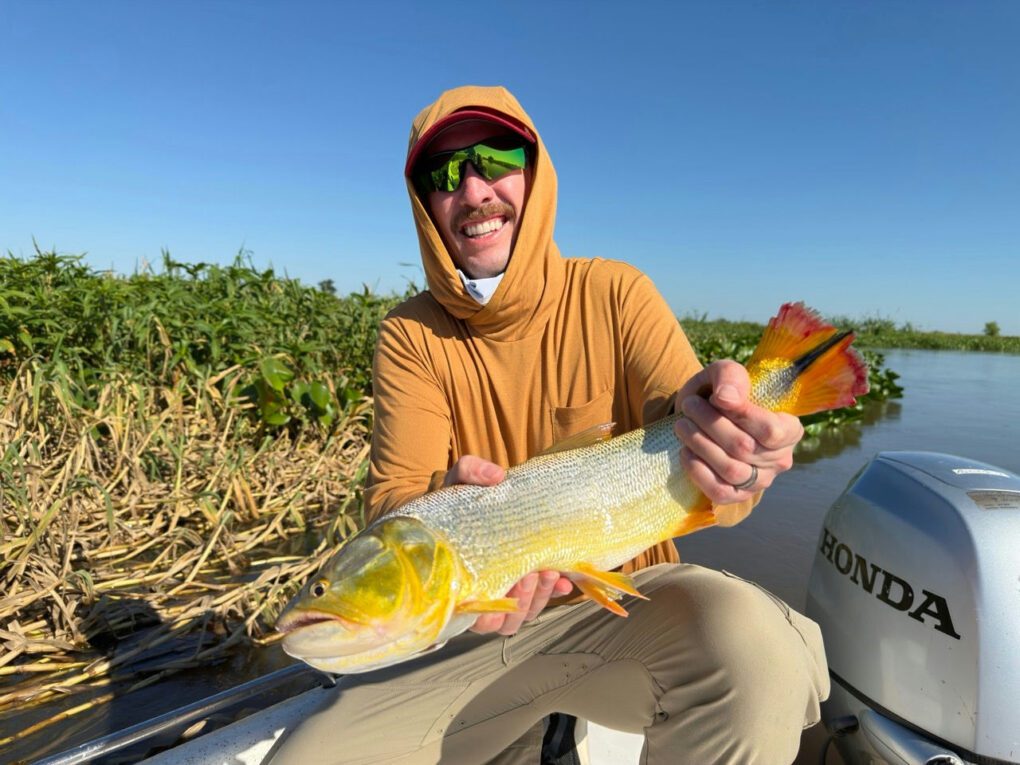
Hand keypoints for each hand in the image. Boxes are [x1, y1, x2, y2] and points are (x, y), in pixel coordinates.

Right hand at [441, 457, 574, 633]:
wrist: (471, 506)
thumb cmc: (457, 502)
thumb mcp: (456, 483)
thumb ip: (469, 471)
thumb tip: (495, 477)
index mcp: (459, 582)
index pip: (476, 614)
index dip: (496, 607)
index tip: (512, 579)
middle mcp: (480, 595)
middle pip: (505, 620)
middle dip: (524, 599)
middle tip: (532, 572)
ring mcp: (503, 594)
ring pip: (523, 614)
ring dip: (540, 597)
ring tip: (550, 571)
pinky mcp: (524, 585)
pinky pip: (540, 600)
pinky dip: (554, 592)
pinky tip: (565, 580)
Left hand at [673, 360, 803, 524]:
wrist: (699, 415)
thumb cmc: (719, 393)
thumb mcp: (724, 374)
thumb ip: (730, 377)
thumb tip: (726, 399)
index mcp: (789, 429)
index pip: (771, 430)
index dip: (742, 415)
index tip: (714, 398)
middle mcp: (780, 459)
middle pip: (744, 447)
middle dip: (711, 424)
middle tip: (690, 406)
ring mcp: (760, 481)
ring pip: (731, 469)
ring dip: (700, 445)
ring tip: (682, 425)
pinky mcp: (736, 495)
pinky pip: (719, 491)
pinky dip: (698, 471)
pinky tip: (686, 451)